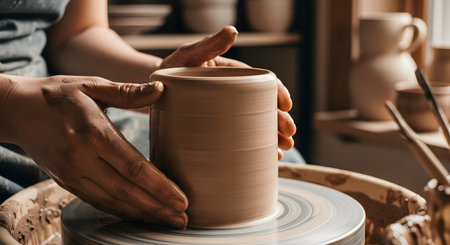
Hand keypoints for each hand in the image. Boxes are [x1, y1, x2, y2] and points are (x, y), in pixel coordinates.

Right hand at [0, 75, 187, 227]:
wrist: (17, 110)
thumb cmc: (59, 94)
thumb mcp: (92, 85)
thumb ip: (127, 91)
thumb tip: (161, 89)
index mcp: (94, 133)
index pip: (133, 167)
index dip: (159, 187)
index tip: (181, 199)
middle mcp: (82, 158)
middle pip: (126, 191)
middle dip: (157, 208)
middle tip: (183, 219)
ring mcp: (72, 174)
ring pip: (112, 202)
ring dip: (142, 214)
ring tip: (167, 222)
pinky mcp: (66, 181)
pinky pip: (97, 202)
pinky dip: (120, 212)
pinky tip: (139, 215)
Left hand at [160, 26, 295, 159]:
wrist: (153, 92)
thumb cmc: (172, 71)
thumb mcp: (189, 55)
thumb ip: (209, 45)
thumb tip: (232, 31)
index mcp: (235, 77)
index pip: (263, 84)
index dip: (278, 94)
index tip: (286, 106)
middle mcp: (236, 97)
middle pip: (265, 109)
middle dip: (280, 121)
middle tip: (289, 134)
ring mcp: (228, 115)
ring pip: (258, 127)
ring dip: (274, 138)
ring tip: (284, 149)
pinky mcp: (219, 132)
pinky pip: (242, 141)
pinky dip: (257, 150)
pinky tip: (268, 159)